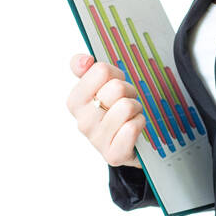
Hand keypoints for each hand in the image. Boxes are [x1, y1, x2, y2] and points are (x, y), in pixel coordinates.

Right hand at [67, 53, 146, 167]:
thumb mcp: (99, 86)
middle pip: (117, 88)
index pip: (101, 71)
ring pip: (127, 107)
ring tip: (131, 116)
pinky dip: (140, 123)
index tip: (115, 84)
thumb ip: (85, 68)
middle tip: (126, 101)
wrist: (128, 143)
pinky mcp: (113, 155)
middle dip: (129, 91)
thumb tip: (84, 60)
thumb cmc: (114, 110)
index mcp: (75, 101)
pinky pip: (132, 128)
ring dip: (136, 108)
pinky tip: (134, 128)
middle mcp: (82, 122)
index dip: (116, 74)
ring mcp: (97, 140)